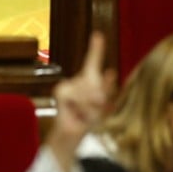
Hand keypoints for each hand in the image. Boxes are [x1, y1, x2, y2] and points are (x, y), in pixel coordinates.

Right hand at [47, 31, 114, 171]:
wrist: (73, 137)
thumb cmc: (88, 121)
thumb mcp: (102, 106)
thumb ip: (105, 89)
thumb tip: (111, 71)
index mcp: (86, 81)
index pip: (92, 61)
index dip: (95, 47)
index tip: (98, 34)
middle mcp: (75, 80)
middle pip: (95, 79)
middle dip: (101, 95)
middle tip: (98, 109)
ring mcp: (66, 86)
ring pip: (89, 89)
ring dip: (93, 106)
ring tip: (86, 114)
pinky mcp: (61, 93)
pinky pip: (80, 96)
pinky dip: (83, 108)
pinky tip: (79, 114)